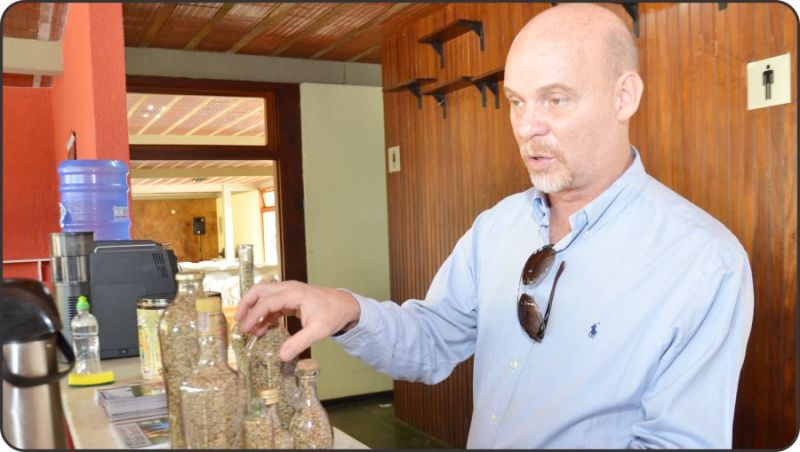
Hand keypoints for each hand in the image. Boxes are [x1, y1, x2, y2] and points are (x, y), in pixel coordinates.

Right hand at [234, 280, 359, 361]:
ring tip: (246, 328)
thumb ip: (299, 343)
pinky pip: (272, 304)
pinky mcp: (290, 299)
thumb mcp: (318, 331)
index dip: (253, 315)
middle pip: (260, 290)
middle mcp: (289, 289)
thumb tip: (281, 356)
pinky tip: (261, 329)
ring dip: (253, 309)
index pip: (267, 301)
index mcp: (294, 294)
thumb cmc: (333, 315)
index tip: (244, 328)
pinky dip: (264, 315)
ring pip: (264, 295)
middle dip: (246, 303)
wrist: (345, 306)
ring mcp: (289, 292)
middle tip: (237, 320)